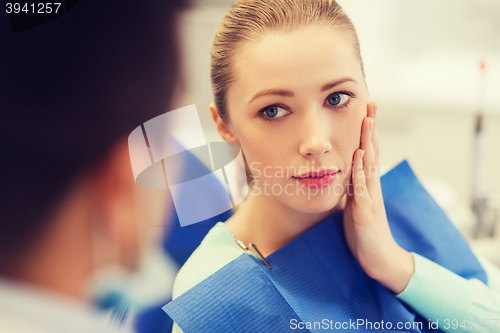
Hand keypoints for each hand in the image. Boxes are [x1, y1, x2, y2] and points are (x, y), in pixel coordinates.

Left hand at [343, 102, 414, 293]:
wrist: (379, 258)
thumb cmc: (365, 232)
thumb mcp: (356, 206)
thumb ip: (353, 189)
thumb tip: (344, 174)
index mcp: (368, 185)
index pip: (368, 152)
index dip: (367, 132)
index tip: (366, 111)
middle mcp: (371, 186)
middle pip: (371, 151)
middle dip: (371, 128)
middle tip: (371, 104)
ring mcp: (370, 197)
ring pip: (369, 164)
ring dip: (367, 142)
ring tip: (366, 120)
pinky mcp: (365, 211)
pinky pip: (362, 188)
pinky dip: (360, 171)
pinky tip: (357, 156)